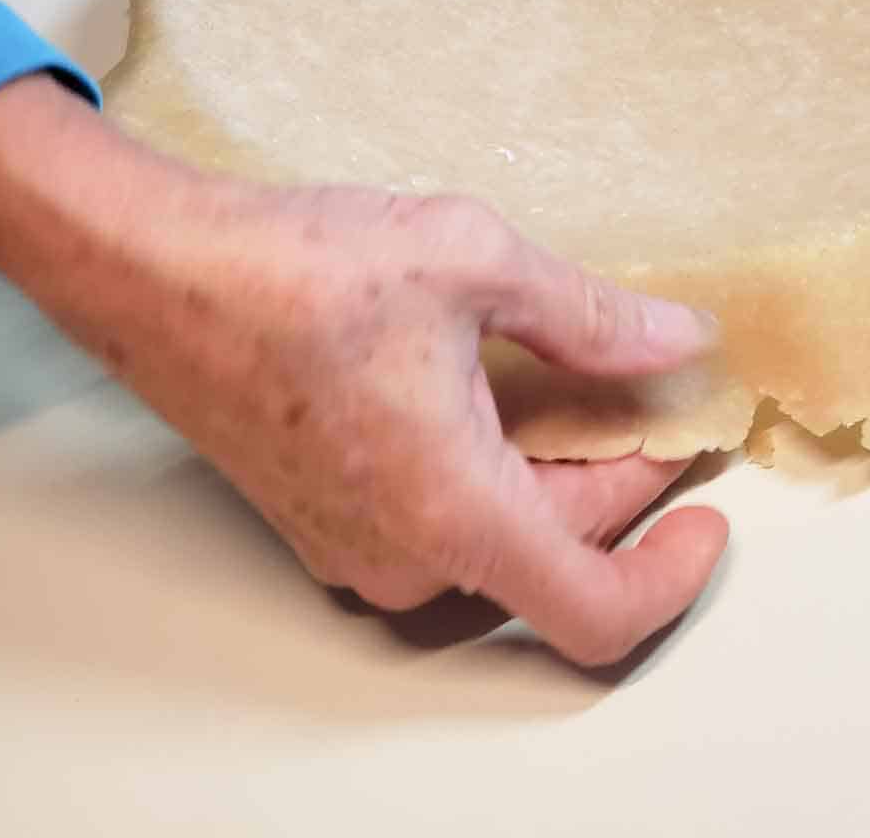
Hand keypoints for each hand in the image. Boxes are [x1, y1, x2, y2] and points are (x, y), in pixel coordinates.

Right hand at [0, 75, 726, 666]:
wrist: (160, 276)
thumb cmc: (299, 270)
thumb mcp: (475, 260)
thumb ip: (593, 314)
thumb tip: (677, 339)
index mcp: (456, 509)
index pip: (598, 607)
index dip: (673, 575)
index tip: (709, 513)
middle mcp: (407, 555)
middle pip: (558, 551)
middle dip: (619, 476)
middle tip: (648, 384)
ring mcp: (357, 547)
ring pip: (499, 534)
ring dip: (553, 469)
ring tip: (570, 373)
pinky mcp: (325, 521)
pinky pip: (441, 520)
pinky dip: (492, 469)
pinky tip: (492, 384)